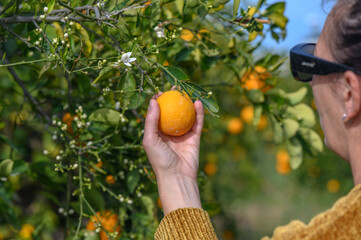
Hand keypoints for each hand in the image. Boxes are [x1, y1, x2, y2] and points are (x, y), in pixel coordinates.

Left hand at [142, 92, 203, 214]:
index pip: (157, 114)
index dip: (158, 102)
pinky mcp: (194, 138)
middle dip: (173, 99)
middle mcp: (169, 132)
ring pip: (186, 116)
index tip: (160, 92)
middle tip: (175, 87)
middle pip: (172, 112)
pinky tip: (198, 102)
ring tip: (187, 91)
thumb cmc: (159, 160)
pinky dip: (198, 113)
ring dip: (187, 103)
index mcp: (157, 133)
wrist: (177, 176)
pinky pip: (197, 123)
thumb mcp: (150, 139)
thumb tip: (153, 101)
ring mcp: (182, 135)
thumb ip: (151, 121)